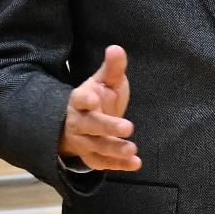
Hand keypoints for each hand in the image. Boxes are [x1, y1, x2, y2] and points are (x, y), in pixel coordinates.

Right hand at [61, 44, 139, 172]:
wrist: (84, 123)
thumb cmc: (99, 98)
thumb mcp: (105, 81)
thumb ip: (112, 68)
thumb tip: (116, 48)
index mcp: (79, 100)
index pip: (78, 99)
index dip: (84, 100)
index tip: (93, 100)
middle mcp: (78, 122)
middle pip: (89, 126)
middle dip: (107, 127)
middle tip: (128, 127)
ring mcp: (83, 141)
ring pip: (95, 147)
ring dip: (114, 149)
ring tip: (133, 149)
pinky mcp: (91, 157)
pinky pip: (102, 163)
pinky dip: (118, 165)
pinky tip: (136, 163)